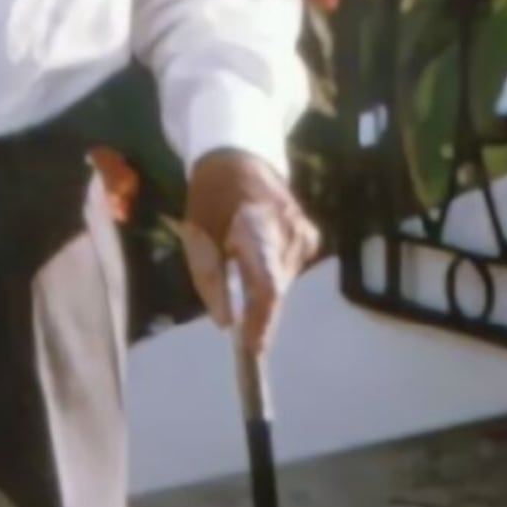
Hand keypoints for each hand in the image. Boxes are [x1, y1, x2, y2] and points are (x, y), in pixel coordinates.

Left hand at [179, 150, 321, 355]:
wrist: (240, 155)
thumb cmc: (212, 195)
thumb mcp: (197, 234)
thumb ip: (210, 279)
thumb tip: (227, 323)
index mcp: (259, 228)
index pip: (267, 286)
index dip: (262, 322)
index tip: (254, 350)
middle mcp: (290, 232)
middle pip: (276, 289)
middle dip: (259, 314)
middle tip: (244, 333)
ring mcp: (304, 234)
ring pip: (282, 282)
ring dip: (261, 293)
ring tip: (238, 275)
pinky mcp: (310, 237)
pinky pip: (287, 270)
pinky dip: (269, 276)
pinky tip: (253, 259)